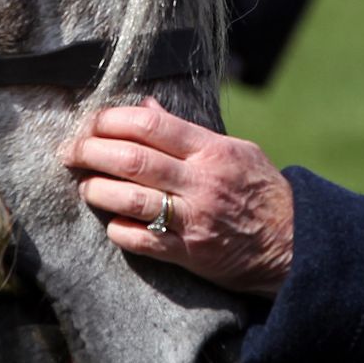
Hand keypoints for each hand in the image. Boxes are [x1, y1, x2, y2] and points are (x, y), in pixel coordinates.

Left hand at [61, 98, 293, 297]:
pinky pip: (140, 241)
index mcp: (211, 151)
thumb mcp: (235, 149)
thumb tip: (146, 109)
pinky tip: (111, 221)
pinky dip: (117, 229)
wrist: (293, 243)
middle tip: (71, 151)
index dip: (112, 120)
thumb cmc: (261, 189)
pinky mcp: (189, 254)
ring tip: (85, 185)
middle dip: (91, 151)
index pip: (150, 126)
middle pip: (132, 160)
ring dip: (97, 190)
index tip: (92, 122)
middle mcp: (200, 183)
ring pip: (130, 200)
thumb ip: (189, 132)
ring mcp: (193, 220)